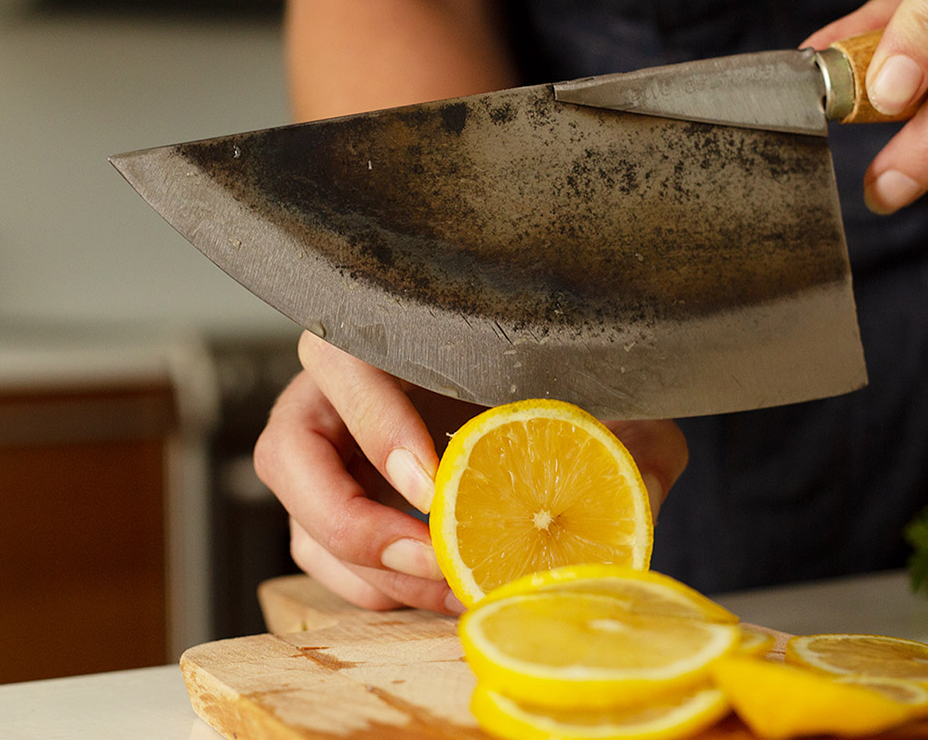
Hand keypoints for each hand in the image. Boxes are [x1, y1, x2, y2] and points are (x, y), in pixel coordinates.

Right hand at [254, 331, 687, 612]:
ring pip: (301, 518)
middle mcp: (341, 393)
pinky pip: (321, 558)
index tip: (434, 485)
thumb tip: (639, 484)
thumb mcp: (612, 406)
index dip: (374, 422)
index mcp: (394, 334)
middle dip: (351, 520)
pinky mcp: (335, 510)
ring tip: (450, 589)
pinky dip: (373, 589)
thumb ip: (632, 436)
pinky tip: (438, 593)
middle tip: (432, 558)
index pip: (341, 359)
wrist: (552, 419)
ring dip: (367, 569)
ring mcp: (331, 457)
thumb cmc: (567, 395)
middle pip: (287, 451)